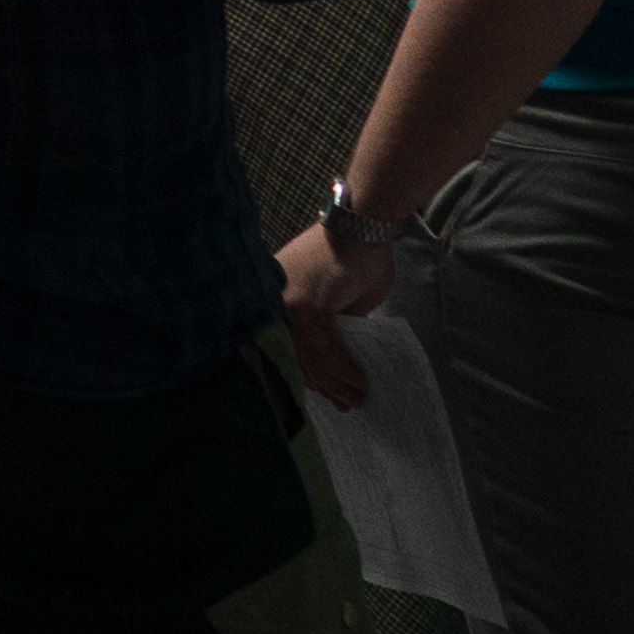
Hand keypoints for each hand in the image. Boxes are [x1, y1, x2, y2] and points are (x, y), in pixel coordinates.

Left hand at [276, 218, 394, 410]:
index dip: (306, 377)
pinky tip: (360, 382)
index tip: (324, 396)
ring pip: (310, 360)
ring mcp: (285, 307)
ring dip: (339, 385)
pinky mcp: (304, 309)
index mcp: (274, 301)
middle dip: (324, 388)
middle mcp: (272, 305)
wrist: (360, 227)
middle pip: (295, 360)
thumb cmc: (352, 257)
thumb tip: (336, 355)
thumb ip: (330, 326)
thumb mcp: (337, 301)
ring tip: (359, 400)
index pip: (286, 349)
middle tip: (347, 405)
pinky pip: (324, 351)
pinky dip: (345, 371)